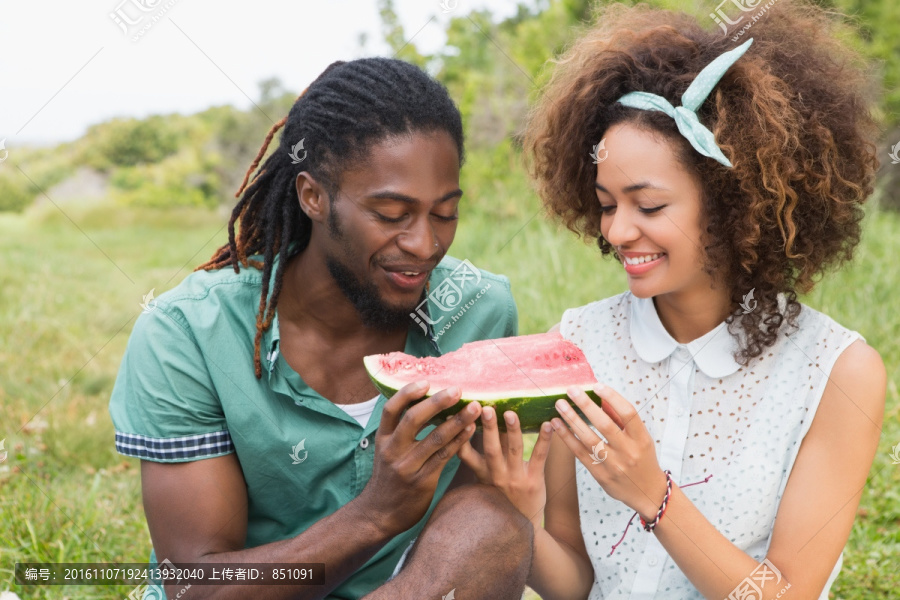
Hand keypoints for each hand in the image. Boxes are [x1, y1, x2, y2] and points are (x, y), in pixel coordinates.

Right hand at [358, 381, 481, 535]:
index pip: (391, 409)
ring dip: (457, 420)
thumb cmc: (389, 477)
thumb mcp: (387, 451)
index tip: (426, 381)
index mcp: (382, 439)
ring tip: (475, 407)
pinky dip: (459, 441)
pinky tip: (471, 430)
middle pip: (413, 419)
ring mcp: (407, 467)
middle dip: (437, 402)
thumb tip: (427, 402)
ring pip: (435, 438)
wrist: (379, 514)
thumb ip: (401, 431)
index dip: (407, 393)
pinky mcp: (422, 481)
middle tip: (457, 390)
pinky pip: (444, 457)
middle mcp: (392, 450)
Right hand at [458, 406, 552, 526]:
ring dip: (513, 430)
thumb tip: (478, 429)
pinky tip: (548, 424)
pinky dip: (545, 439)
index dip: (461, 437)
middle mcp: (497, 476)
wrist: (523, 526)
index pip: (466, 454)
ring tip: (511, 413)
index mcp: (482, 474)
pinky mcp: (534, 481)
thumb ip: (483, 459)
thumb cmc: (503, 498)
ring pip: (514, 450)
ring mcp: (516, 478)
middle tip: (486, 408)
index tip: (460, 419)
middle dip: (488, 428)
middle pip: (491, 448)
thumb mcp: (486, 482)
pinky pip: (540, 457)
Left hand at [552, 384, 666, 520]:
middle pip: (605, 425)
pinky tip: (557, 424)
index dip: (612, 397)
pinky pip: (580, 452)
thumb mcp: (640, 438)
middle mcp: (628, 452)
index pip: (628, 413)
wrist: (647, 492)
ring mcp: (613, 465)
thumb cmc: (642, 458)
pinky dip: (567, 437)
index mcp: (642, 439)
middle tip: (571, 390)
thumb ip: (621, 418)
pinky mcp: (599, 474)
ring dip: (572, 419)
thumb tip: (602, 397)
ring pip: (589, 439)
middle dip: (586, 405)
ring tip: (560, 404)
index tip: (597, 385)